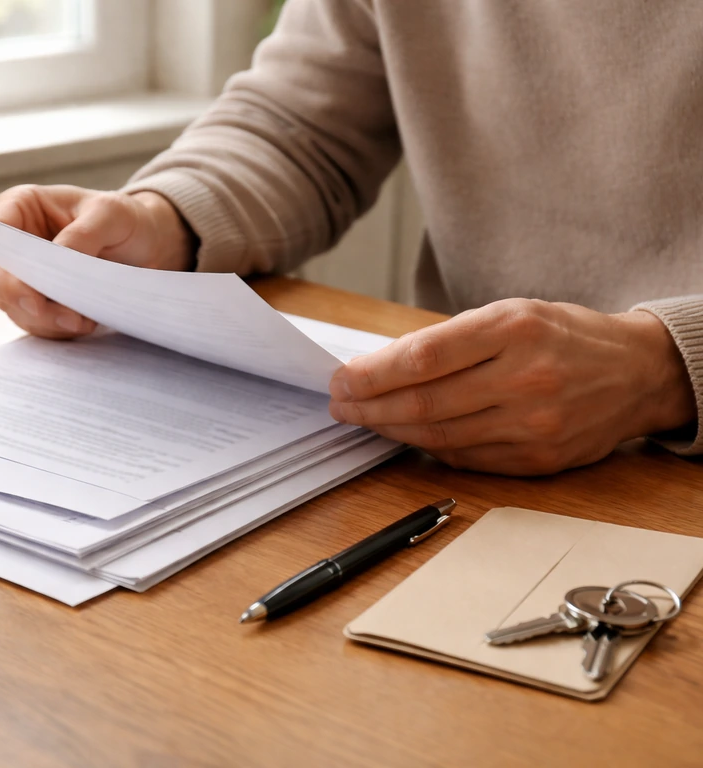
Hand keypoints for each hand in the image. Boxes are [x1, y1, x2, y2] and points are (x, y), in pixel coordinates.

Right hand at [0, 185, 194, 338]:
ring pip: (14, 306)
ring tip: (84, 320)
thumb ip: (82, 234)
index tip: (33, 298)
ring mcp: (22, 273)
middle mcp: (12, 242)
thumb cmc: (123, 219)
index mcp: (19, 207)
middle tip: (69, 317)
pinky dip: (56, 328)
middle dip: (29, 304)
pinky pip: (34, 321)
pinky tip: (84, 323)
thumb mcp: (111, 214)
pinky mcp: (37, 299)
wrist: (143, 243)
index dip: (4, 271)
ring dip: (46, 321)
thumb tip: (58, 259)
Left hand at [327, 299, 695, 474]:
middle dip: (368, 406)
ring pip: (438, 436)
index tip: (341, 378)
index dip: (372, 373)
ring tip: (363, 420)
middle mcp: (525, 377)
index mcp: (513, 328)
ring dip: (390, 431)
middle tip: (340, 404)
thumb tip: (379, 367)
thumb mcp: (509, 314)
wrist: (637, 372)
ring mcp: (533, 424)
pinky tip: (405, 437)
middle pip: (423, 403)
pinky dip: (427, 448)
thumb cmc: (563, 336)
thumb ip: (448, 340)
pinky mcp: (538, 459)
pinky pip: (465, 458)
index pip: (423, 357)